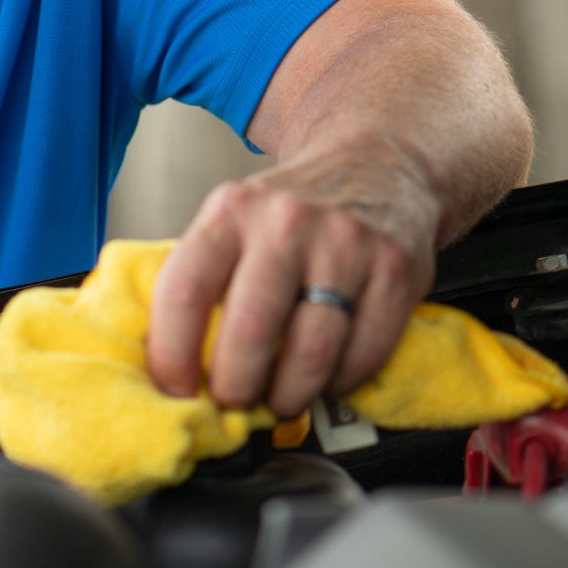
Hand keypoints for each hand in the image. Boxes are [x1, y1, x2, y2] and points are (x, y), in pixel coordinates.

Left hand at [146, 138, 438, 418]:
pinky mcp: (395, 271)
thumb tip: (172, 360)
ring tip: (280, 399)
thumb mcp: (236, 218)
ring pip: (310, 352)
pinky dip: (340, 383)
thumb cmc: (294, 208)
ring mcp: (345, 246)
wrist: (378, 165)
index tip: (175, 387)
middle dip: (235, 387)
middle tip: (233, 403)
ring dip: (289, 395)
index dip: (173, 354)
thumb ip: (205, 276)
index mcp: (231, 211)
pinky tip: (326, 378)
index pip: (185, 290)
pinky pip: (364, 355)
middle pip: (249, 330)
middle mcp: (287, 223)